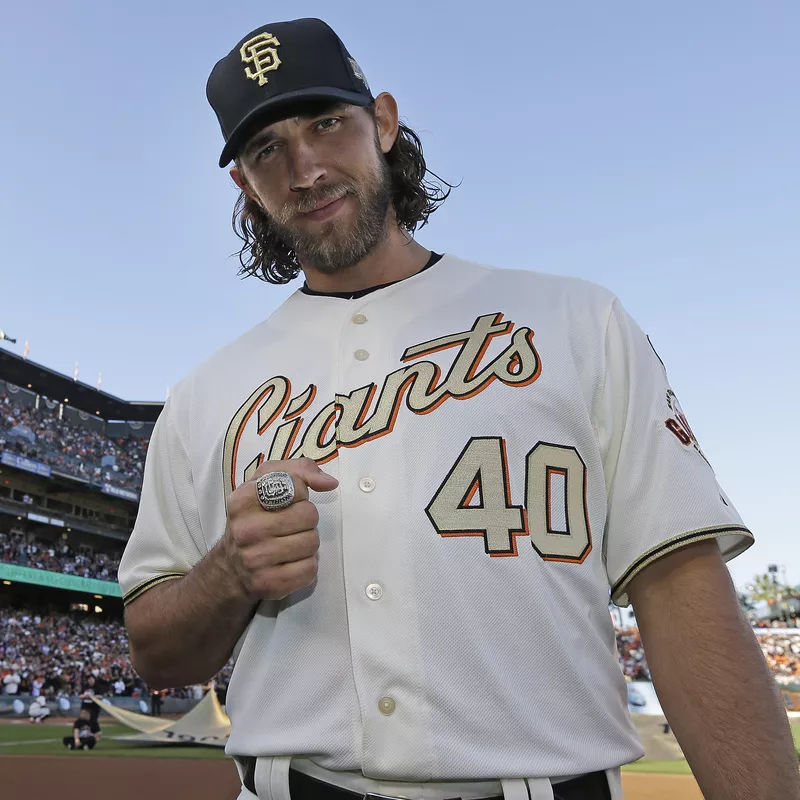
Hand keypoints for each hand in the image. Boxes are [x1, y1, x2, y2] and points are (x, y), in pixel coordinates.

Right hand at [222, 458, 337, 600]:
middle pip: (309, 515)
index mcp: (242, 500)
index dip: (299, 493)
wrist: (231, 567)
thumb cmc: (256, 517)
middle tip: (291, 525)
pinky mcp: (269, 583)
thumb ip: (299, 470)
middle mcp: (245, 529)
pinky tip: (291, 562)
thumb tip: (330, 482)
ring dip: (308, 541)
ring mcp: (255, 559)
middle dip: (307, 519)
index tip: (286, 502)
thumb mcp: (266, 483)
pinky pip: (310, 568)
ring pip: (312, 542)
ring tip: (291, 543)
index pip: (295, 486)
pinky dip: (307, 565)